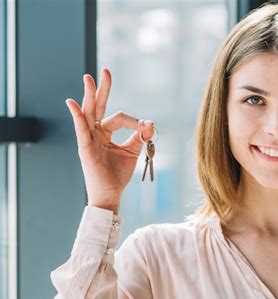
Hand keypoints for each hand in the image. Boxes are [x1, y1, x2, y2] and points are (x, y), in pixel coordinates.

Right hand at [65, 68, 154, 213]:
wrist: (110, 194)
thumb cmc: (117, 175)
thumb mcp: (132, 151)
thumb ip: (140, 136)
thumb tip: (150, 122)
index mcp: (104, 133)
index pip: (119, 117)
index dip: (135, 121)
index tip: (148, 127)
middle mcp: (95, 133)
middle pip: (97, 106)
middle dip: (102, 88)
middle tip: (106, 71)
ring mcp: (88, 139)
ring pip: (88, 113)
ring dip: (89, 95)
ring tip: (88, 78)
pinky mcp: (85, 148)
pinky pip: (80, 129)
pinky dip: (77, 115)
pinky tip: (73, 103)